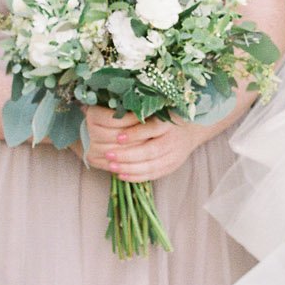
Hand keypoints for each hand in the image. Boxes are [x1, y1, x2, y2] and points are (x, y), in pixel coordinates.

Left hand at [84, 106, 199, 181]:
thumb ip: (132, 110)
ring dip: (130, 167)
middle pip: (151, 150)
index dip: (135, 134)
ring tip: (112, 167)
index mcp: (169, 122)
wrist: (192, 129)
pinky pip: (154, 174)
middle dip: (128, 154)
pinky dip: (137, 176)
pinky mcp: (172, 166)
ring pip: (152, 165)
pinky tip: (122, 175)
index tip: (117, 137)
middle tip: (109, 155)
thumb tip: (92, 107)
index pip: (152, 129)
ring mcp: (174, 155)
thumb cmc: (166, 116)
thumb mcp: (154, 108)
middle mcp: (173, 139)